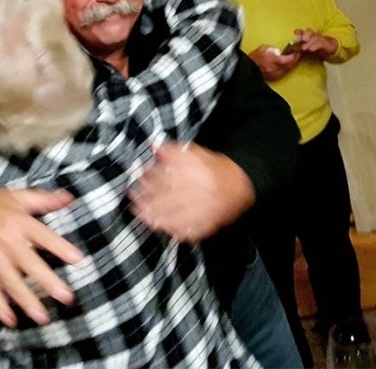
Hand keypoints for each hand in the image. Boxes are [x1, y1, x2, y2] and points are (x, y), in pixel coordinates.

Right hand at [0, 184, 82, 327]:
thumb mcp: (19, 196)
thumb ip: (46, 199)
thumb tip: (70, 198)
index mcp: (20, 222)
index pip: (45, 237)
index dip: (61, 248)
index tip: (78, 260)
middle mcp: (7, 242)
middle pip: (30, 264)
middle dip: (48, 282)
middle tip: (66, 297)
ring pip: (11, 282)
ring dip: (26, 300)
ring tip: (42, 316)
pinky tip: (9, 319)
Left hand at [129, 142, 254, 242]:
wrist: (242, 183)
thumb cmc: (214, 167)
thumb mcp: (195, 153)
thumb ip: (172, 151)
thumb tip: (152, 145)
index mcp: (198, 170)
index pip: (169, 175)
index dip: (150, 178)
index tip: (138, 178)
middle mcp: (202, 190)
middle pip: (169, 197)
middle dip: (148, 199)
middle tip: (133, 199)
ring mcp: (206, 209)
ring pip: (177, 215)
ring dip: (155, 216)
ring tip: (141, 214)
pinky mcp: (209, 223)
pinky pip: (189, 230)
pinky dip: (173, 230)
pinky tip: (160, 227)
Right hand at [248, 44, 300, 81]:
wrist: (246, 67)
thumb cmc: (253, 57)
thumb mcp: (264, 48)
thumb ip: (274, 49)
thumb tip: (280, 51)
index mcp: (272, 60)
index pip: (287, 59)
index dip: (294, 55)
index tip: (297, 51)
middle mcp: (274, 68)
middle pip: (289, 65)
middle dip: (295, 60)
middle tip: (297, 55)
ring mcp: (273, 74)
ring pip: (287, 70)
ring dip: (291, 65)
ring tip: (293, 60)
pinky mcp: (272, 78)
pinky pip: (283, 74)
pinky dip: (286, 70)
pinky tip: (286, 66)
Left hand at [294, 28, 337, 59]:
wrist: (328, 49)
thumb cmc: (314, 48)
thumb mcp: (304, 50)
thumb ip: (298, 50)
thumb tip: (290, 54)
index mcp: (306, 36)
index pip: (301, 31)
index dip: (298, 31)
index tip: (295, 33)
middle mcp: (313, 36)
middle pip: (309, 31)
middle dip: (305, 34)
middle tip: (302, 40)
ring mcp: (319, 38)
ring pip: (315, 37)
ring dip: (309, 42)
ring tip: (304, 48)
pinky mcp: (325, 43)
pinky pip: (320, 43)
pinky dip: (315, 46)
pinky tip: (311, 49)